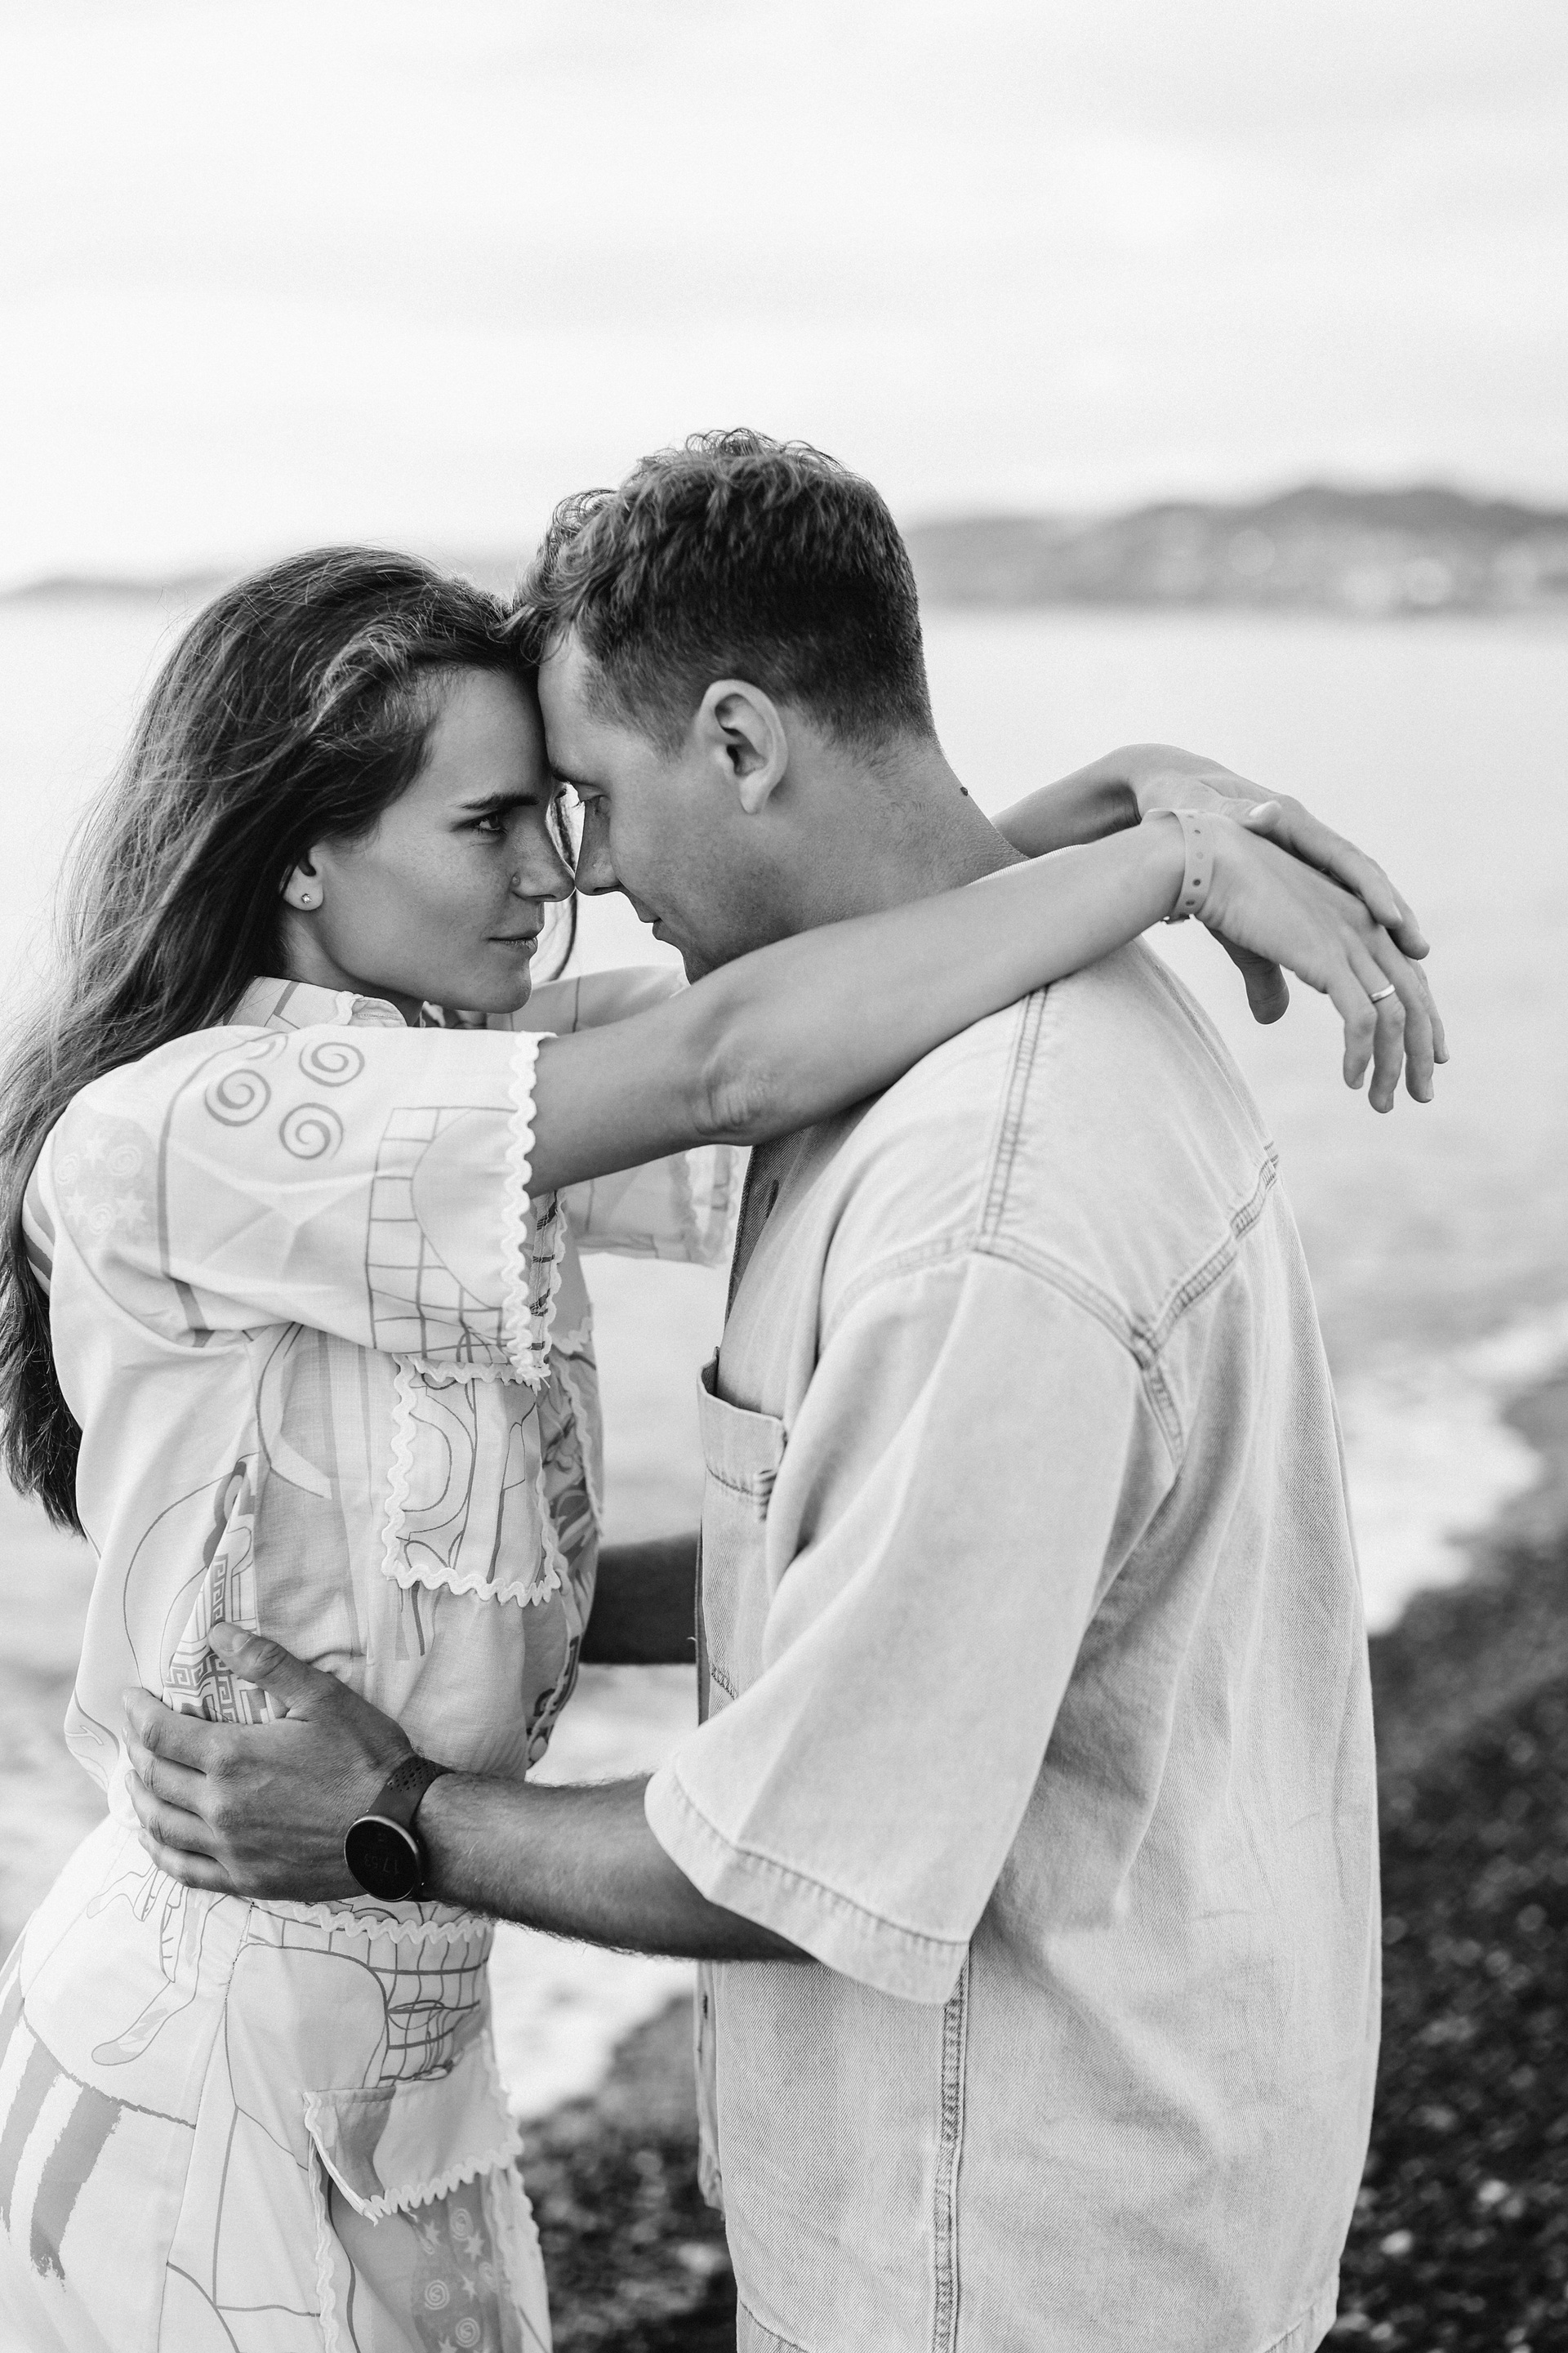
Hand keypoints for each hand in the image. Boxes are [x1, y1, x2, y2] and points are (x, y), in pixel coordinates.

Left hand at [121, 1623, 413, 1900]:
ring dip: (140, 1798)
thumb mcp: (324, 1697)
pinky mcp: (245, 1879)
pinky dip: (159, 1851)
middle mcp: (220, 1806)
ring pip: (161, 1824)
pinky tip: (154, 1839)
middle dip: (138, 1751)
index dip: (139, 1714)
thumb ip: (267, 1662)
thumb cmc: (367, 1757)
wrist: (400, 1828)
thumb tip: (218, 1632)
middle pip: (156, 1777)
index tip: (131, 1699)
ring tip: (136, 1780)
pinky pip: (184, 1869)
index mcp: (233, 1757)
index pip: (161, 1734)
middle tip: (134, 1733)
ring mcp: (229, 1848)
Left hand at [1122, 745, 1430, 1024]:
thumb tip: (1265, 813)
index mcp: (1289, 820)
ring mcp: (1300, 856)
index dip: (1371, 889)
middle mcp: (1304, 837)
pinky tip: (1364, 964)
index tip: (1391, 918)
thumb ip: (1234, 817)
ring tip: (1410, 962)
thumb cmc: (1183, 801)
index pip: (1343, 857)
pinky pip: (1328, 906)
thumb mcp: (1203, 811)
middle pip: (1361, 877)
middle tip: (1419, 950)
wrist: (1170, 793)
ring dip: (1380, 927)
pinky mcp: (1289, 875)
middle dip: (1392, 913)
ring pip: (1350, 894)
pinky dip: (1350, 932)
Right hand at [1193, 814, 1444, 1110]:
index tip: (1430, 1058)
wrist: (1207, 862)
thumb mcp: (1258, 948)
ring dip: (1394, 1065)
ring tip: (1383, 1103)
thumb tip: (1273, 1017)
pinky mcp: (1327, 957)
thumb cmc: (1225, 897)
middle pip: (1415, 998)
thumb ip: (1272, 982)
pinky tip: (1352, 1080)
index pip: (1408, 975)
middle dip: (1423, 1051)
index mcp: (1357, 918)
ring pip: (1395, 1015)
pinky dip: (1362, 1054)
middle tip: (1421, 1095)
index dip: (1424, 1019)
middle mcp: (1366, 926)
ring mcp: (1350, 940)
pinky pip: (1361, 1018)